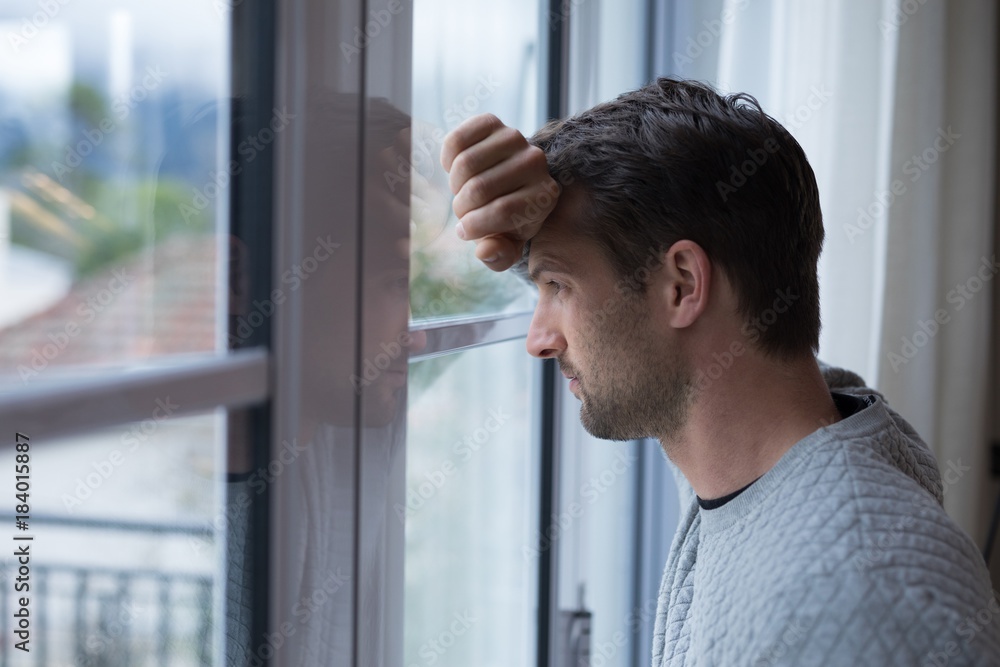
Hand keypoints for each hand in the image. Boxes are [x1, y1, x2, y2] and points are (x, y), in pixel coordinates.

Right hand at [441, 114, 559, 270]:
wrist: (507, 184)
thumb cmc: (508, 220)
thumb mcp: (507, 244)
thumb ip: (498, 256)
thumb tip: (486, 250)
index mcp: (545, 195)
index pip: (503, 211)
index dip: (475, 226)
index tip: (466, 231)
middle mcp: (536, 162)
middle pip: (480, 188)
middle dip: (462, 207)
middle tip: (463, 212)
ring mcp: (515, 138)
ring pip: (465, 165)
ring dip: (454, 185)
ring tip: (461, 192)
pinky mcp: (493, 123)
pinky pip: (456, 141)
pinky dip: (447, 160)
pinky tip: (455, 170)